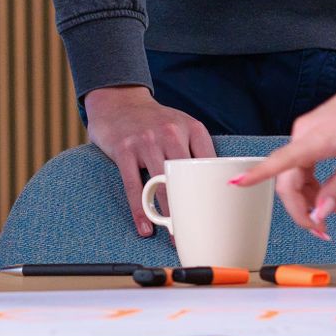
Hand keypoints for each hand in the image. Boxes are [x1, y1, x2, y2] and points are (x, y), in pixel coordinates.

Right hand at [83, 85, 216, 234]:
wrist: (118, 99)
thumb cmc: (154, 121)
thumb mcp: (181, 126)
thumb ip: (196, 151)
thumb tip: (215, 186)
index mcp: (191, 128)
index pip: (209, 162)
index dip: (213, 189)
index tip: (217, 212)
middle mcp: (170, 132)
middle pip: (186, 177)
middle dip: (192, 207)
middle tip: (198, 231)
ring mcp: (145, 140)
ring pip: (161, 184)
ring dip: (168, 215)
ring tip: (174, 235)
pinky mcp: (124, 149)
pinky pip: (133, 185)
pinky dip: (140, 210)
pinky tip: (146, 226)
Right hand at [244, 54, 335, 236]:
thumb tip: (320, 212)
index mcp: (317, 138)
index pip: (280, 161)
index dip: (256, 175)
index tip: (236, 183)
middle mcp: (305, 133)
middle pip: (287, 180)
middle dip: (303, 210)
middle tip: (324, 230)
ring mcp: (306, 132)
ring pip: (297, 176)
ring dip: (314, 199)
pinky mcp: (312, 133)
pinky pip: (305, 166)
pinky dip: (317, 184)